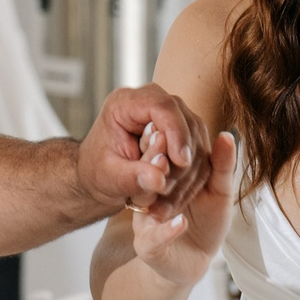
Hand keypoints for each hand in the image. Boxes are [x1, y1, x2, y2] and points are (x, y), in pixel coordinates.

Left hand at [80, 85, 210, 216]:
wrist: (101, 176)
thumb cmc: (99, 172)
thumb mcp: (109, 177)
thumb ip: (133, 177)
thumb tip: (159, 180)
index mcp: (125, 103)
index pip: (162, 106)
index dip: (177, 132)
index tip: (181, 162)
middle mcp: (152, 101)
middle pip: (185, 121)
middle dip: (182, 159)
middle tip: (165, 189)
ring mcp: (171, 114)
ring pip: (197, 137)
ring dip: (188, 172)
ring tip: (166, 199)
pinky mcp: (184, 130)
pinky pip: (201, 151)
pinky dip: (193, 176)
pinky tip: (176, 197)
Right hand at [129, 132, 236, 281]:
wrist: (194, 261)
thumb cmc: (205, 221)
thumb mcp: (217, 191)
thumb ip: (221, 166)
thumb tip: (227, 135)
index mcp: (164, 178)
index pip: (161, 154)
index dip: (166, 139)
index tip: (168, 120)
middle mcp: (149, 196)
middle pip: (149, 173)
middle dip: (154, 155)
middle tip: (159, 137)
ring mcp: (145, 221)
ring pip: (145, 201)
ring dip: (156, 186)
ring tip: (164, 172)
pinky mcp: (148, 247)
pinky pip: (153, 238)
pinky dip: (168, 230)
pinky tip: (181, 222)